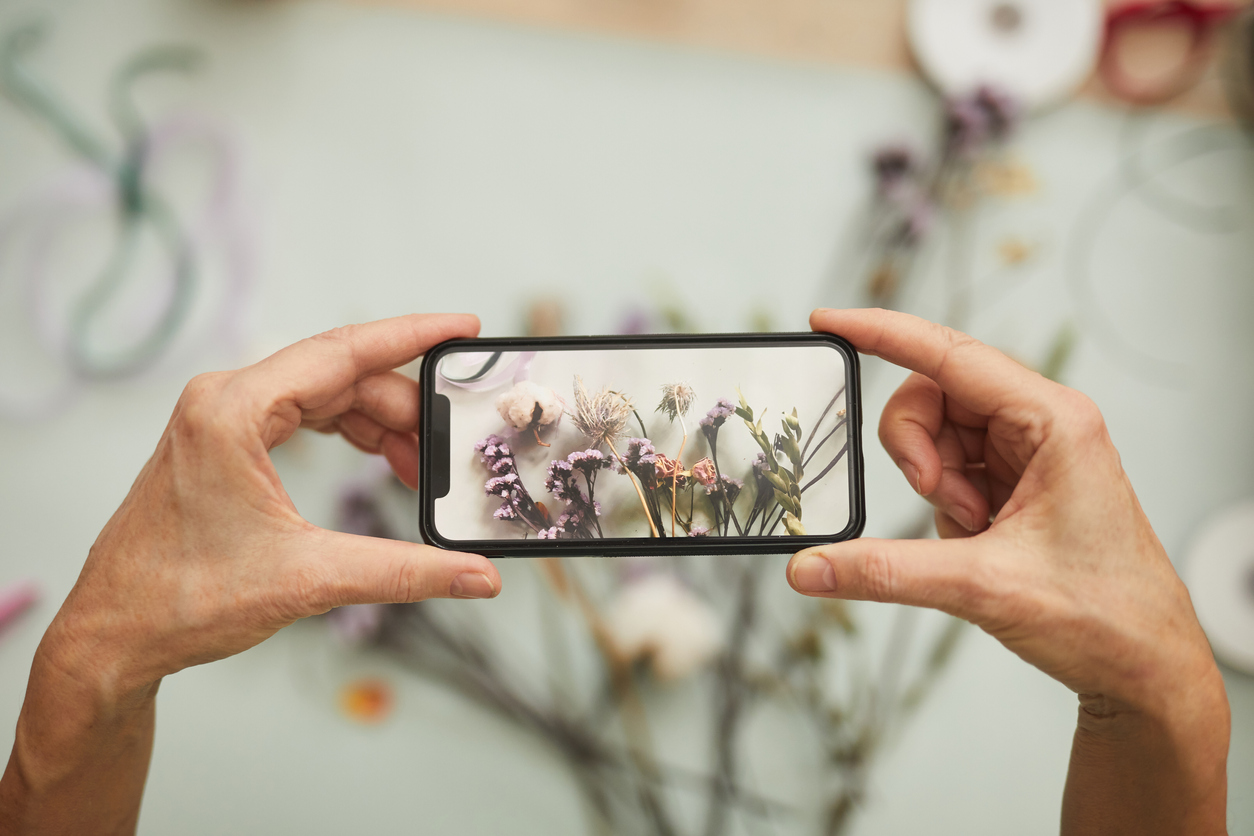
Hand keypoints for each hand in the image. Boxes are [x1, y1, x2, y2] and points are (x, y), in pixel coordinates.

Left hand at [1, 314, 501, 833]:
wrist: (114, 634)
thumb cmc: (179, 598)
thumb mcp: (309, 579)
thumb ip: (405, 571)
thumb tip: (475, 574)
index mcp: (233, 410)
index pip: (343, 351)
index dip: (413, 336)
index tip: (462, 328)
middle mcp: (224, 401)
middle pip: (343, 376)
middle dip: (406, 408)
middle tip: (452, 442)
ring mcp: (222, 419)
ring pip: (327, 396)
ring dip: (380, 427)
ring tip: (421, 469)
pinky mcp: (225, 442)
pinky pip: (305, 417)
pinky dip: (351, 437)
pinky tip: (381, 463)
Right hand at [788, 308, 1227, 834]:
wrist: (1143, 664)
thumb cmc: (1103, 613)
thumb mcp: (982, 587)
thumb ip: (885, 571)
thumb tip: (808, 567)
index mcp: (1053, 421)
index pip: (948, 354)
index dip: (881, 332)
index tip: (827, 321)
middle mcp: (1041, 424)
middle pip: (932, 396)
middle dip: (916, 451)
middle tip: (941, 502)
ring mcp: (1026, 452)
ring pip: (935, 434)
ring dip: (933, 483)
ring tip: (972, 532)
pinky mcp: (1013, 481)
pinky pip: (948, 468)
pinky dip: (944, 502)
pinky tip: (977, 539)